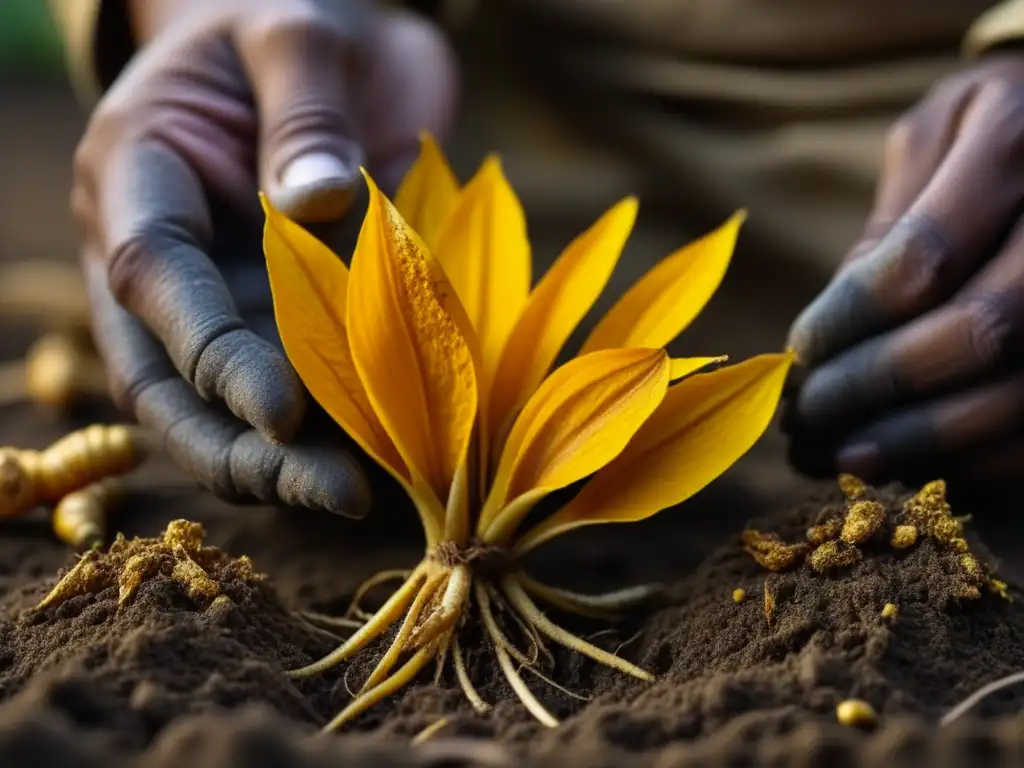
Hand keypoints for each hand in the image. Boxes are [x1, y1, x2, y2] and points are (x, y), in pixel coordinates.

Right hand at [72, 0, 456, 515]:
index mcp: (137, 176)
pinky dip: (325, 431)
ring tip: (357, 498)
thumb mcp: (298, 34)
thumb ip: (306, 113)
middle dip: (242, 443)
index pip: (155, 279)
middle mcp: (165, 250)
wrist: (314, 36)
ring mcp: (217, 289)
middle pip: (172, 373)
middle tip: (331, 490)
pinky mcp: (274, 311)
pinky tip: (378, 463)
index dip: (213, 354)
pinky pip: (286, 384)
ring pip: (220, 401)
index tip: (286, 413)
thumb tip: (322, 204)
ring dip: (281, 460)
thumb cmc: (289, 18)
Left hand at [784, 54, 1023, 486]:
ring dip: (919, 442)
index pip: (921, 259)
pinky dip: (979, 458)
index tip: (797, 355)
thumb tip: (830, 332)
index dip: (848, 322)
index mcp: (1017, 144)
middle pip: (978, 333)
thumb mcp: (931, 139)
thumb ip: (885, 225)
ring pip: (1019, 392)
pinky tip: (914, 464)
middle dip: (876, 389)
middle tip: (807, 422)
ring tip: (843, 458)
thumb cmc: (994, 124)